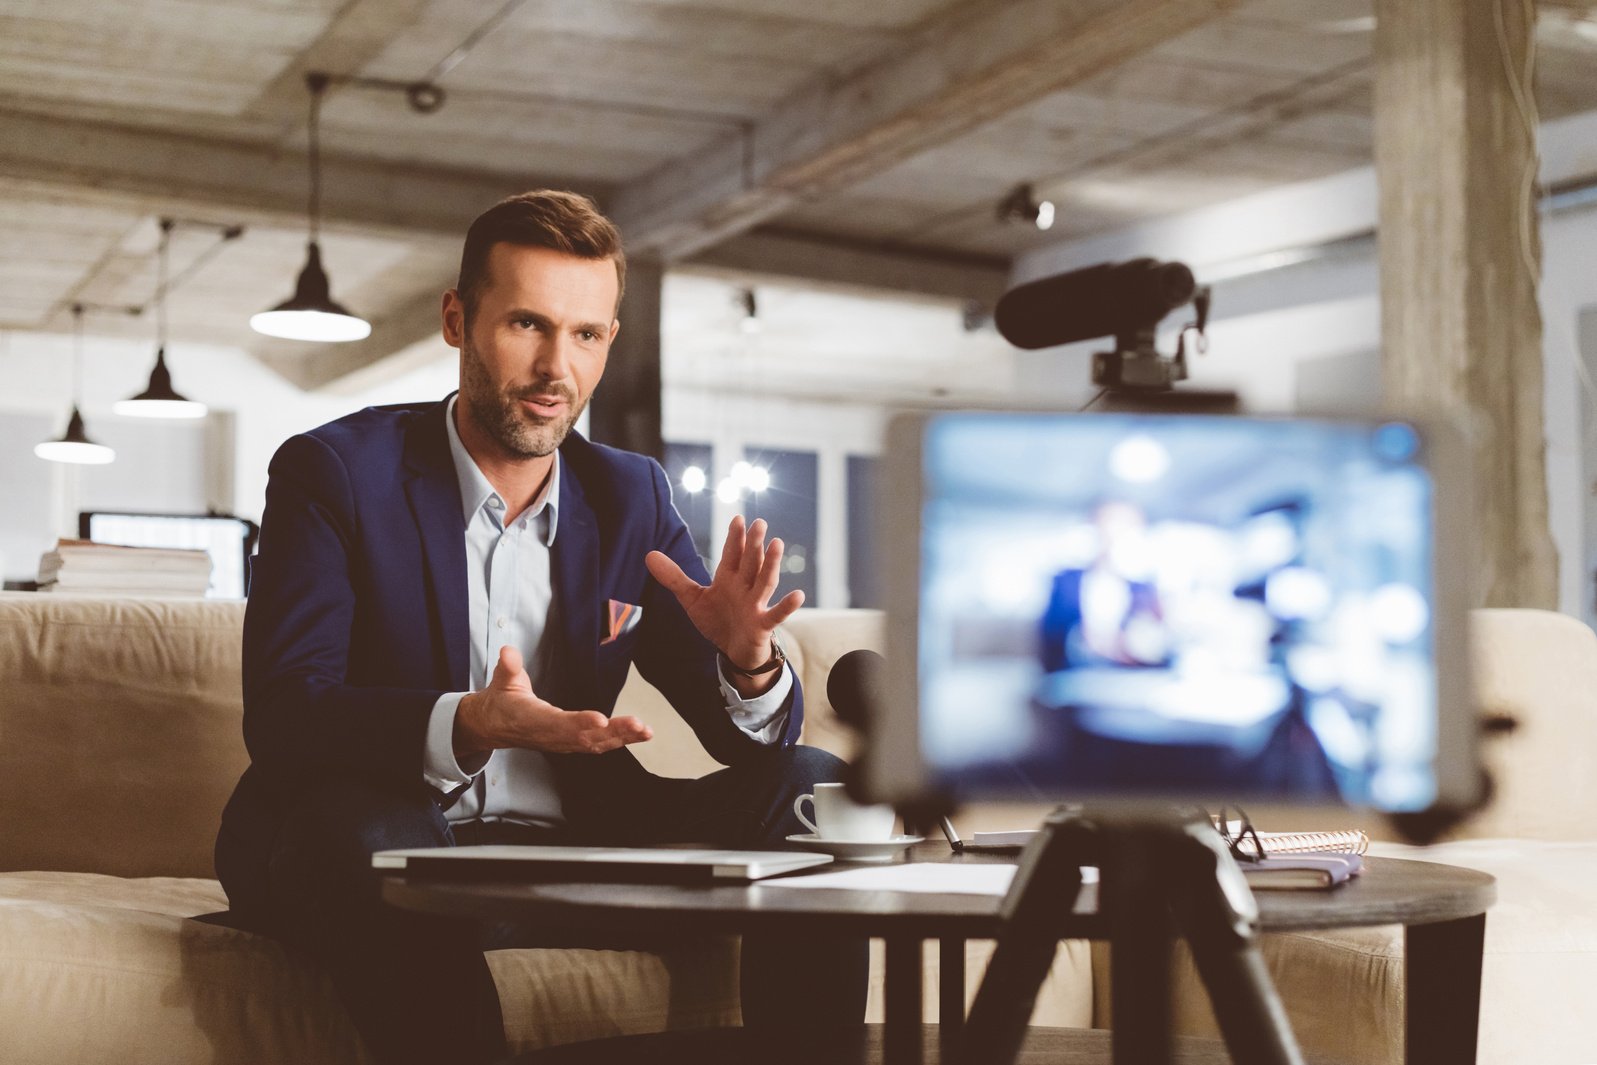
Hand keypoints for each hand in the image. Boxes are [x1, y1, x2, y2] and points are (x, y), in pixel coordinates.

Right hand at [454, 645, 651, 758]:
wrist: (494, 726)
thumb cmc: (502, 700)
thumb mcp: (502, 679)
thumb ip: (508, 666)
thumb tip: (508, 652)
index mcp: (533, 719)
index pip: (559, 723)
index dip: (580, 722)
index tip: (601, 719)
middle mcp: (551, 735)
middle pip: (585, 736)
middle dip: (614, 731)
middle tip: (638, 724)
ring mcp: (562, 743)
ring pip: (596, 743)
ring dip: (622, 738)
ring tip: (645, 730)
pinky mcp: (571, 744)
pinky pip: (598, 745)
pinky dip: (619, 741)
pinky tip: (639, 735)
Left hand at [645, 515, 802, 670]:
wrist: (733, 651)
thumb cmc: (718, 620)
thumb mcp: (692, 599)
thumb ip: (673, 577)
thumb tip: (648, 555)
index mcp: (728, 578)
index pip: (732, 554)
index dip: (735, 538)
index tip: (738, 518)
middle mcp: (744, 587)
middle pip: (749, 562)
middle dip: (753, 544)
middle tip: (759, 522)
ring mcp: (756, 604)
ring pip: (765, 581)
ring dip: (771, 564)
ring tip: (777, 544)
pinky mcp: (762, 624)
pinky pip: (776, 614)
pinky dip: (787, 606)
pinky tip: (798, 595)